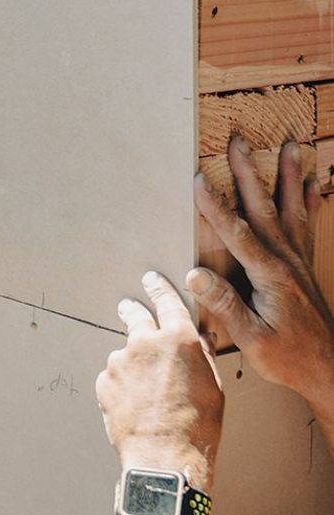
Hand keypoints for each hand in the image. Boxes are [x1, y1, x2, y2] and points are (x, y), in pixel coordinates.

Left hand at [96, 272, 222, 486]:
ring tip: (148, 395)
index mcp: (178, 340)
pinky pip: (114, 377)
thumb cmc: (198, 427)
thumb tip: (198, 339)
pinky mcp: (104, 380)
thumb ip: (200, 356)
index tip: (152, 279)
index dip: (160, 289)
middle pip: (134, 316)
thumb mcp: (213, 388)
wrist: (165, 456)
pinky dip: (122, 386)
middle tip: (129, 308)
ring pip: (126, 355)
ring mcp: (120, 361)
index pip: (167, 302)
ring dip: (133, 365)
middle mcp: (145, 343)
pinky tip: (136, 406)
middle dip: (132, 311)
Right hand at [189, 136, 333, 417]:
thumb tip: (194, 275)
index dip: (217, 207)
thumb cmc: (289, 358)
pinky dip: (310, 203)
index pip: (239, 234)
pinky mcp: (304, 267)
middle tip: (239, 143)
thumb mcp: (253, 340)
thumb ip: (226, 306)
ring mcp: (298, 262)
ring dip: (290, 177)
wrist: (331, 371)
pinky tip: (312, 185)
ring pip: (292, 210)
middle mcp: (287, 262)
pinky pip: (308, 226)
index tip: (198, 180)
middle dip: (250, 174)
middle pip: (266, 209)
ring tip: (291, 147)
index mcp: (271, 277)